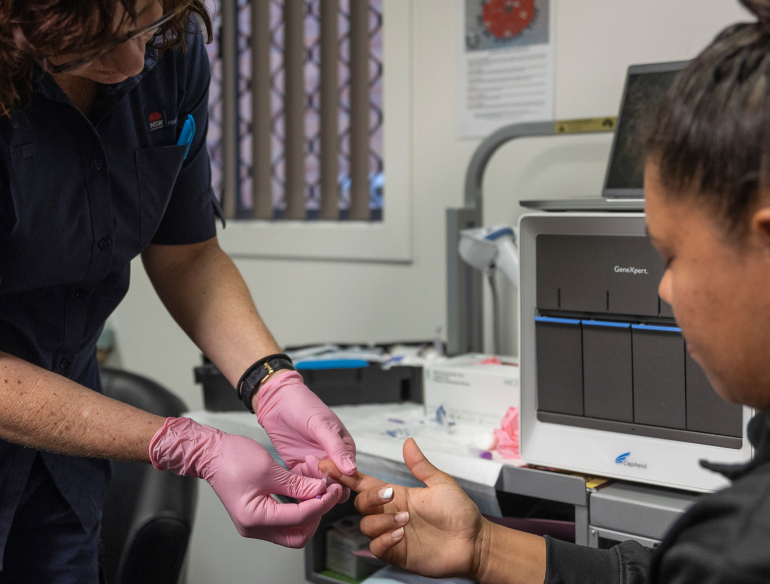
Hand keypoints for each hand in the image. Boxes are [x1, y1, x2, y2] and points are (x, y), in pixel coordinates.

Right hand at [150, 417, 342, 547]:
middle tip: (329, 493)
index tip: (334, 490)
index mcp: (255, 518)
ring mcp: (256, 523)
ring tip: (319, 489)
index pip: (300, 518)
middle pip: (298, 534)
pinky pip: (285, 518)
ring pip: (293, 528)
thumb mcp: (270, 469)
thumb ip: (297, 484)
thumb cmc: (232, 459)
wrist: (211, 454)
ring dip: (310, 510)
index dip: (321, 504)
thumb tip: (320, 491)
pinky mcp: (258, 515)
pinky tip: (306, 490)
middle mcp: (255, 527)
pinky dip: (299, 506)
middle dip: (317, 514)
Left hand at [256, 371, 355, 499]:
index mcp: (344, 449)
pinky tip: (296, 471)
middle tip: (310, 464)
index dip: (339, 477)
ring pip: (318, 488)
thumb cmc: (303, 406)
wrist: (277, 402)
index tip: (324, 466)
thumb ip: (336, 448)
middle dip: (324, 482)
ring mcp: (315, 465)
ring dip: (311, 483)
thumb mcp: (322, 425)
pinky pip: (302, 485)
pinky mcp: (298, 468)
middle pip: (335, 485)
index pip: (349, 475)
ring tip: (303, 461)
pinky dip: (300, 485)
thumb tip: (352, 470)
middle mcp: (332, 460)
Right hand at [320, 438, 486, 579]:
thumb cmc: (460, 513)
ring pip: (366, 525)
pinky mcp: (396, 553)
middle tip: (390, 496)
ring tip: (405, 520)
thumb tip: (408, 442)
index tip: (327, 464)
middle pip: (360, 503)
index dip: (345, 475)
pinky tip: (400, 534)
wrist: (473, 542)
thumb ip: (420, 465)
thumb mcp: (440, 483)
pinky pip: (376, 547)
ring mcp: (392, 533)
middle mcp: (390, 513)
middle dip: (370, 497)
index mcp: (397, 494)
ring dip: (381, 520)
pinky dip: (383, 539)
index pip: (364, 483)